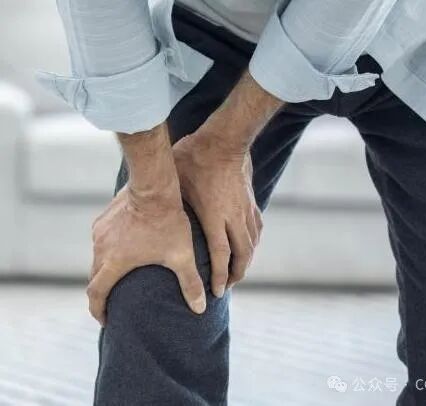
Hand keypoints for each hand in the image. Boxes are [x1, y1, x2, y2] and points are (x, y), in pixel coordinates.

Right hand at [88, 180, 205, 325]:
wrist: (155, 188)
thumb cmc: (168, 223)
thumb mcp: (181, 256)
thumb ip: (190, 284)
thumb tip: (201, 309)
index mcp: (115, 263)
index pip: (96, 293)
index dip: (98, 310)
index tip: (105, 320)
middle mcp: (101, 249)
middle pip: (93, 278)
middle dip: (100, 293)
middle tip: (111, 303)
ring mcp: (100, 232)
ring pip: (96, 258)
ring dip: (103, 270)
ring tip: (117, 277)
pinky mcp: (103, 219)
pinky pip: (101, 241)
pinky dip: (107, 252)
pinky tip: (121, 250)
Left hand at [173, 131, 262, 296]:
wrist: (223, 141)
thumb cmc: (193, 160)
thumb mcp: (175, 183)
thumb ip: (167, 205)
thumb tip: (145, 217)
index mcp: (213, 216)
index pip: (221, 255)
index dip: (221, 277)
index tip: (217, 293)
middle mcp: (233, 216)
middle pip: (242, 254)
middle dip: (237, 275)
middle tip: (229, 287)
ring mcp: (244, 209)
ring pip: (252, 243)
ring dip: (246, 261)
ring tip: (238, 272)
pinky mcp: (250, 201)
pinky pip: (257, 229)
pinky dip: (253, 243)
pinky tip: (249, 247)